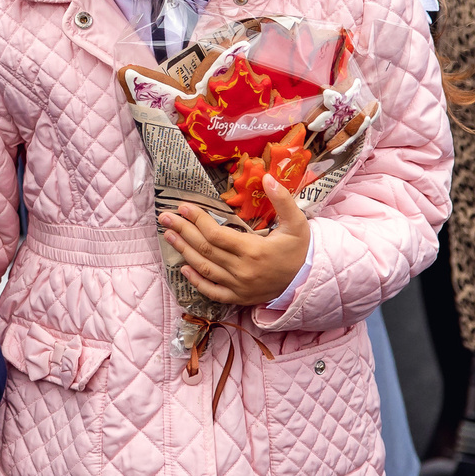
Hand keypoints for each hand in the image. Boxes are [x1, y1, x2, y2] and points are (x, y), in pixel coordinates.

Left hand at [161, 177, 311, 307]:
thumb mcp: (297, 222)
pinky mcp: (239, 298)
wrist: (309, 281)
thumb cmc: (301, 249)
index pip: (216, 234)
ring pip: (204, 268)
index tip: (183, 207)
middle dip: (183, 231)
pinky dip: (196, 281)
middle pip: (205, 249)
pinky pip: (212, 292)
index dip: (197, 220)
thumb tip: (267, 177)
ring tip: (169, 235)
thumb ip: (282, 199)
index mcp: (254, 251)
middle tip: (165, 217)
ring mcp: (239, 287)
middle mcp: (242, 270)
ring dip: (183, 251)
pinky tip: (183, 268)